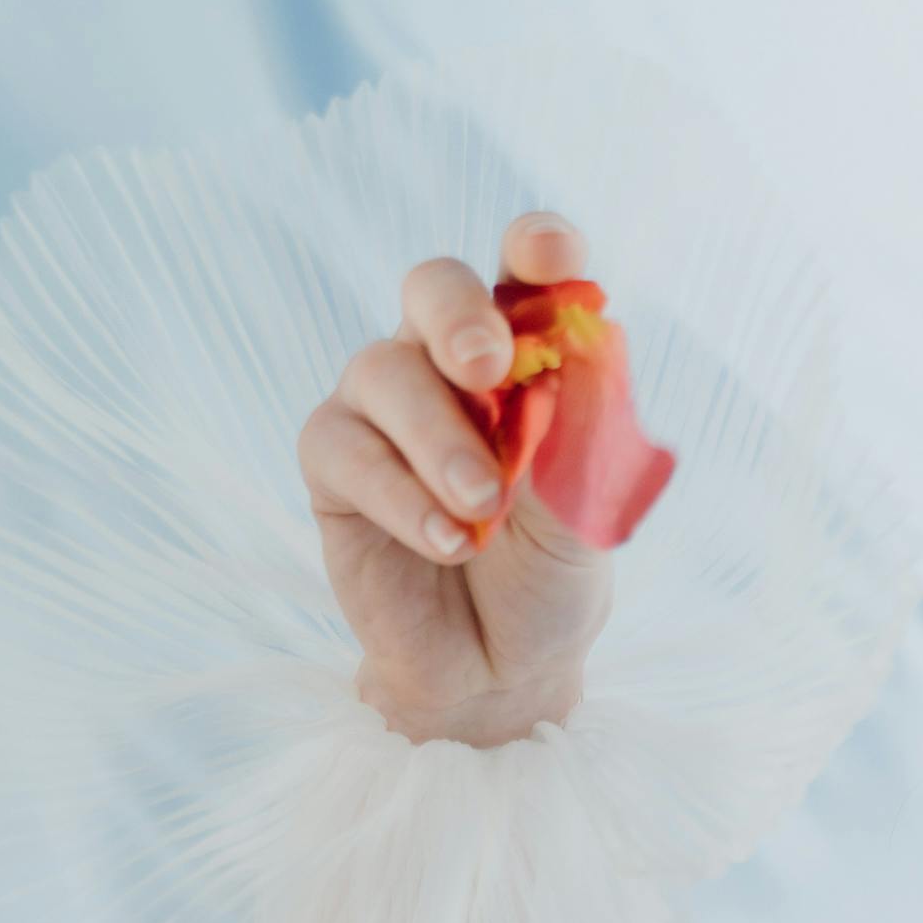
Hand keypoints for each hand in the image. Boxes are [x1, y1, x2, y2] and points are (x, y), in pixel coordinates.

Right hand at [296, 212, 615, 746]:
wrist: (499, 673)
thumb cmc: (548, 580)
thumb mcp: (587, 516)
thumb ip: (583, 438)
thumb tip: (588, 352)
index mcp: (524, 360)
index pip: (526, 275)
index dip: (535, 249)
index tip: (553, 257)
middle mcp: (447, 367)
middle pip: (432, 288)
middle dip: (458, 317)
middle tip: (490, 368)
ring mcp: (384, 411)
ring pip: (384, 370)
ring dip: (438, 439)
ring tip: (482, 511)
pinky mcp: (335, 467)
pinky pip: (345, 448)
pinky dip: (400, 495)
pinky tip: (448, 543)